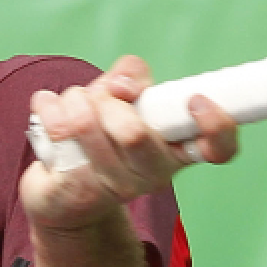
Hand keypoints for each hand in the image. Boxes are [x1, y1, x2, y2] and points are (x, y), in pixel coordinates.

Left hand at [22, 55, 237, 231]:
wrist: (62, 191)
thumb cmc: (102, 133)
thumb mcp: (124, 97)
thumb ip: (132, 75)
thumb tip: (125, 86)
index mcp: (176, 150)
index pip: (219, 148)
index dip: (216, 126)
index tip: (196, 100)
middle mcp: (153, 174)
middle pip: (134, 133)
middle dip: (107, 100)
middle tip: (103, 101)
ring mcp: (113, 187)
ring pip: (86, 123)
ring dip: (74, 98)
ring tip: (72, 103)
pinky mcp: (73, 190)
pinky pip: (54, 128)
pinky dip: (46, 106)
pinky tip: (48, 110)